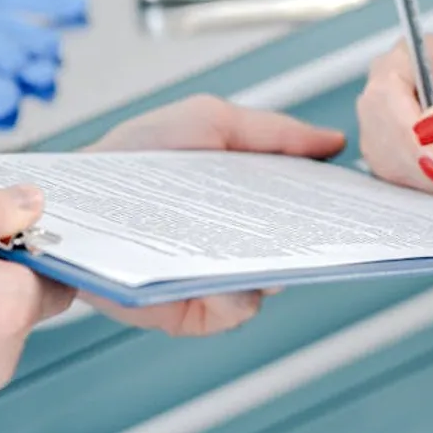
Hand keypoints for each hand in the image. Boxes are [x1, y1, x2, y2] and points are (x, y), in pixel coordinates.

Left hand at [85, 95, 345, 335]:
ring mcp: (214, 279)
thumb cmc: (133, 156)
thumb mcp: (208, 120)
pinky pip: (231, 311)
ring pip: (269, 286)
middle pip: (296, 252)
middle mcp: (236, 244)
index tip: (359, 199)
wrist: (73, 194)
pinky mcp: (188, 312)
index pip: (306, 211)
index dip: (335, 207)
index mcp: (247, 202)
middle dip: (314, 240)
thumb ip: (274, 131)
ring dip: (272, 266)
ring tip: (266, 242)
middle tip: (325, 224)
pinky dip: (233, 294)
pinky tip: (223, 270)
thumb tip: (331, 144)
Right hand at [357, 36, 432, 200]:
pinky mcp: (386, 154)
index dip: (407, 132)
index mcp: (411, 55)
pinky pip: (395, 179)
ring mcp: (381, 122)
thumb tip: (429, 130)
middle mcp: (387, 85)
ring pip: (387, 161)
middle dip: (427, 164)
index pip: (387, 92)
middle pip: (382, 130)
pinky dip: (430, 189)